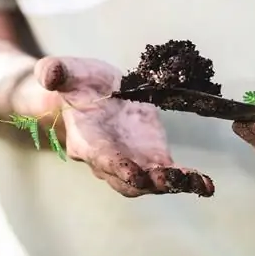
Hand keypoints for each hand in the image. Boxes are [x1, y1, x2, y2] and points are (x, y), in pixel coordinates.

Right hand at [34, 57, 213, 197]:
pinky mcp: (152, 155)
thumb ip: (55, 71)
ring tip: (197, 182)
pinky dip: (188, 179)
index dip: (118, 167)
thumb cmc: (75, 85)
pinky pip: (169, 173)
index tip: (135, 175)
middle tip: (170, 179)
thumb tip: (49, 74)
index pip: (101, 158)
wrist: (90, 94)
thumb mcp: (65, 72)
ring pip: (151, 182)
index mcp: (87, 139)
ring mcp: (133, 160)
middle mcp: (109, 159)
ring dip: (173, 184)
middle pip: (128, 180)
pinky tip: (206, 183)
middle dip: (149, 182)